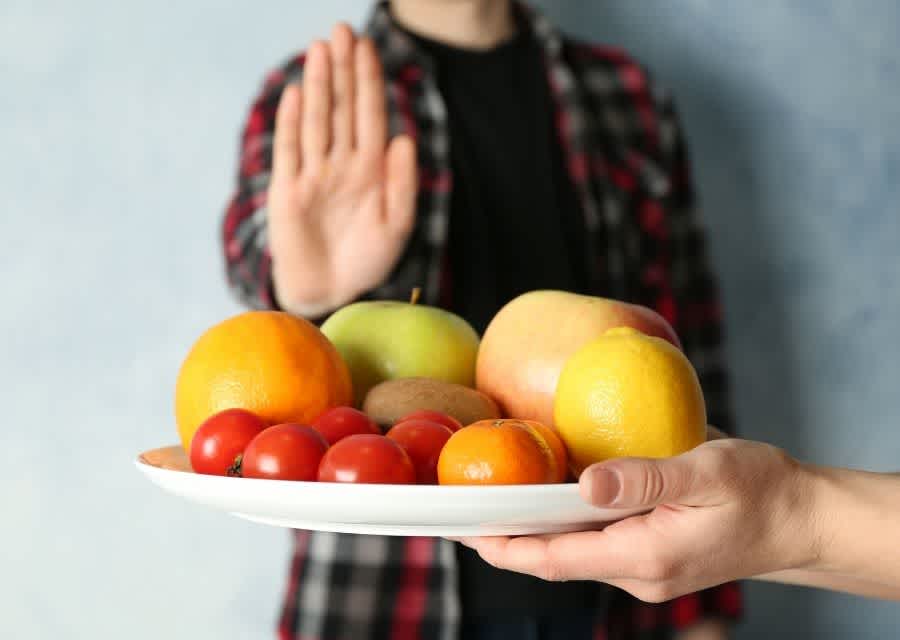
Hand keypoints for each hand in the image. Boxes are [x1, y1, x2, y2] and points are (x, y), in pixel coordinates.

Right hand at [268, 24, 417, 315]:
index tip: (367, 46)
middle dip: (342, 70)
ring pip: (317, 121)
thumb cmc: (368, 260)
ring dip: (318, 86)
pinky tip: (295, 94)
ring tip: (320, 49)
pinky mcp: (288, 192)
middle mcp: (341, 164)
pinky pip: (290, 152)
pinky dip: (292, 123)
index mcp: (371, 169)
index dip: (368, 81)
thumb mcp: (397, 225)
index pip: (370, 115)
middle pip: (341, 108)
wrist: (334, 293)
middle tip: (341, 30)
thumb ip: (403, 184)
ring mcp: (313, 175)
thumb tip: (404, 138)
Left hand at [458, 433, 818, 602]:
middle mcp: (637, 570)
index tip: (463, 528)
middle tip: (462, 506)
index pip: (553, 558)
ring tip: (494, 495)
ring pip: (572, 550)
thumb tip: (586, 482)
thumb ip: (645, 479)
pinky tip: (549, 492)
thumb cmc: (761, 492)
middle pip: (554, 558)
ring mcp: (643, 567)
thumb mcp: (706, 474)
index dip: (504, 546)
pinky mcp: (650, 554)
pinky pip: (595, 541)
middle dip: (507, 537)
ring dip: (533, 528)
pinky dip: (565, 522)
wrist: (800, 519)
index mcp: (644, 556)